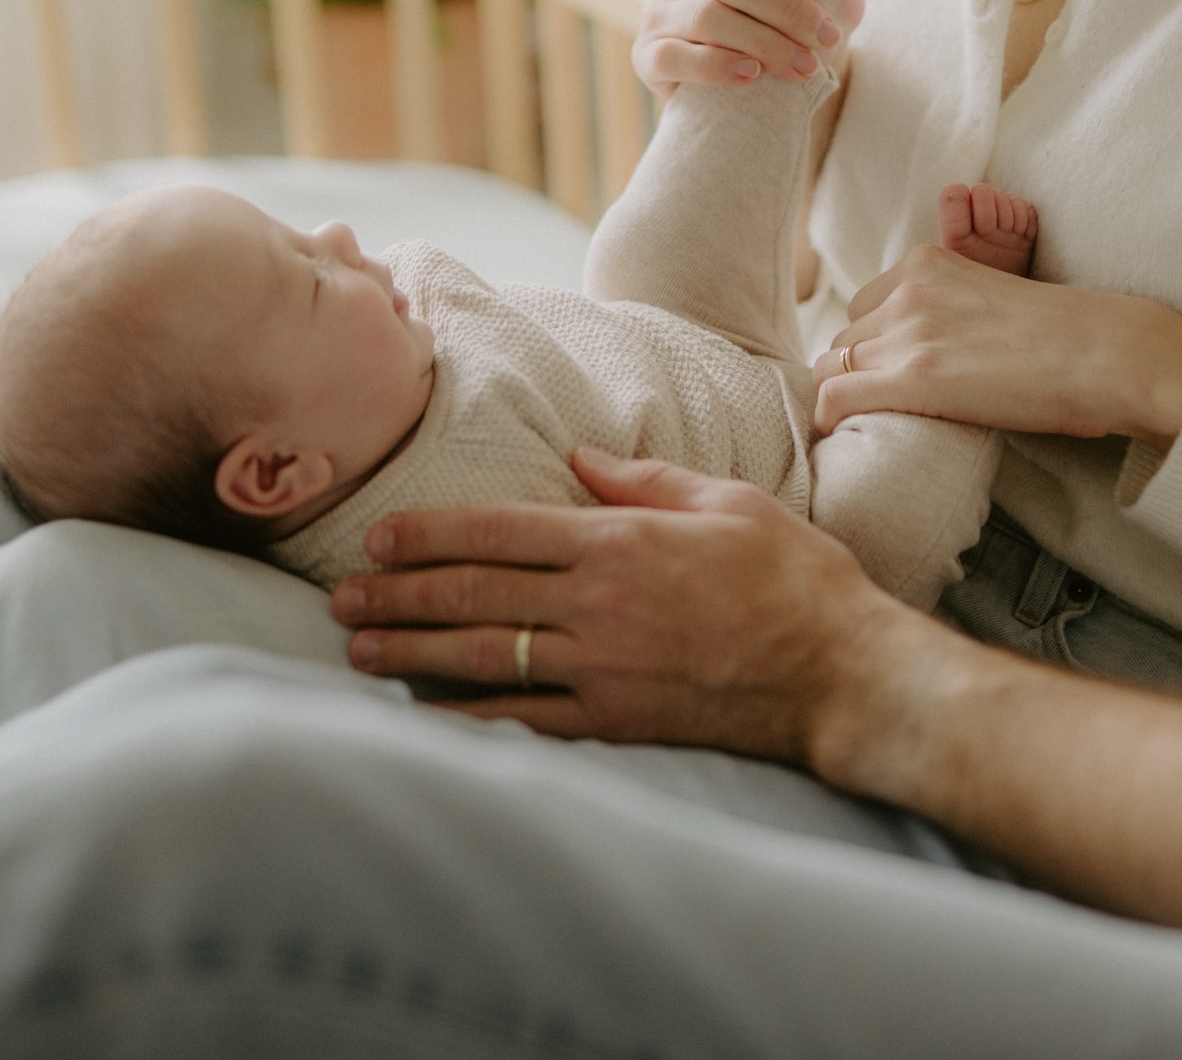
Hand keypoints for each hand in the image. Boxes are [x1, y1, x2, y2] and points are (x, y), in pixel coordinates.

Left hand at [331, 446, 902, 759]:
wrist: (842, 672)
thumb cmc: (793, 577)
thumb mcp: (725, 500)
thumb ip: (643, 480)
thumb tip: (577, 459)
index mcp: (618, 540)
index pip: (500, 530)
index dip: (430, 533)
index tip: (379, 538)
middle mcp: (596, 603)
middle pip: (474, 592)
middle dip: (399, 593)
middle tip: (339, 597)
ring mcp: (602, 668)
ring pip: (485, 656)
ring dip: (413, 652)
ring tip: (359, 649)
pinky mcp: (617, 723)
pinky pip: (525, 720)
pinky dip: (468, 717)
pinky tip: (425, 714)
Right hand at [633, 0, 864, 97]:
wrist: (790, 74)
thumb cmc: (798, 11)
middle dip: (782, 7)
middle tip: (825, 34)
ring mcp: (657, 13)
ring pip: (706, 18)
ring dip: (764, 43)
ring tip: (805, 65)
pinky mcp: (649, 57)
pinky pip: (673, 56)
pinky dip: (717, 65)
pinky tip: (752, 73)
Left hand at [813, 245, 1181, 452]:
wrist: (1106, 355)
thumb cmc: (1066, 336)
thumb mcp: (991, 296)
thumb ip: (949, 307)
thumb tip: (933, 349)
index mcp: (926, 262)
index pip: (864, 307)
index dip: (873, 346)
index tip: (889, 373)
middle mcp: (908, 290)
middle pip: (845, 339)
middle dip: (858, 373)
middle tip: (882, 406)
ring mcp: (908, 331)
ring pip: (833, 366)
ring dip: (848, 395)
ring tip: (871, 423)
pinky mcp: (914, 377)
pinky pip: (833, 396)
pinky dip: (829, 418)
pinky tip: (843, 435)